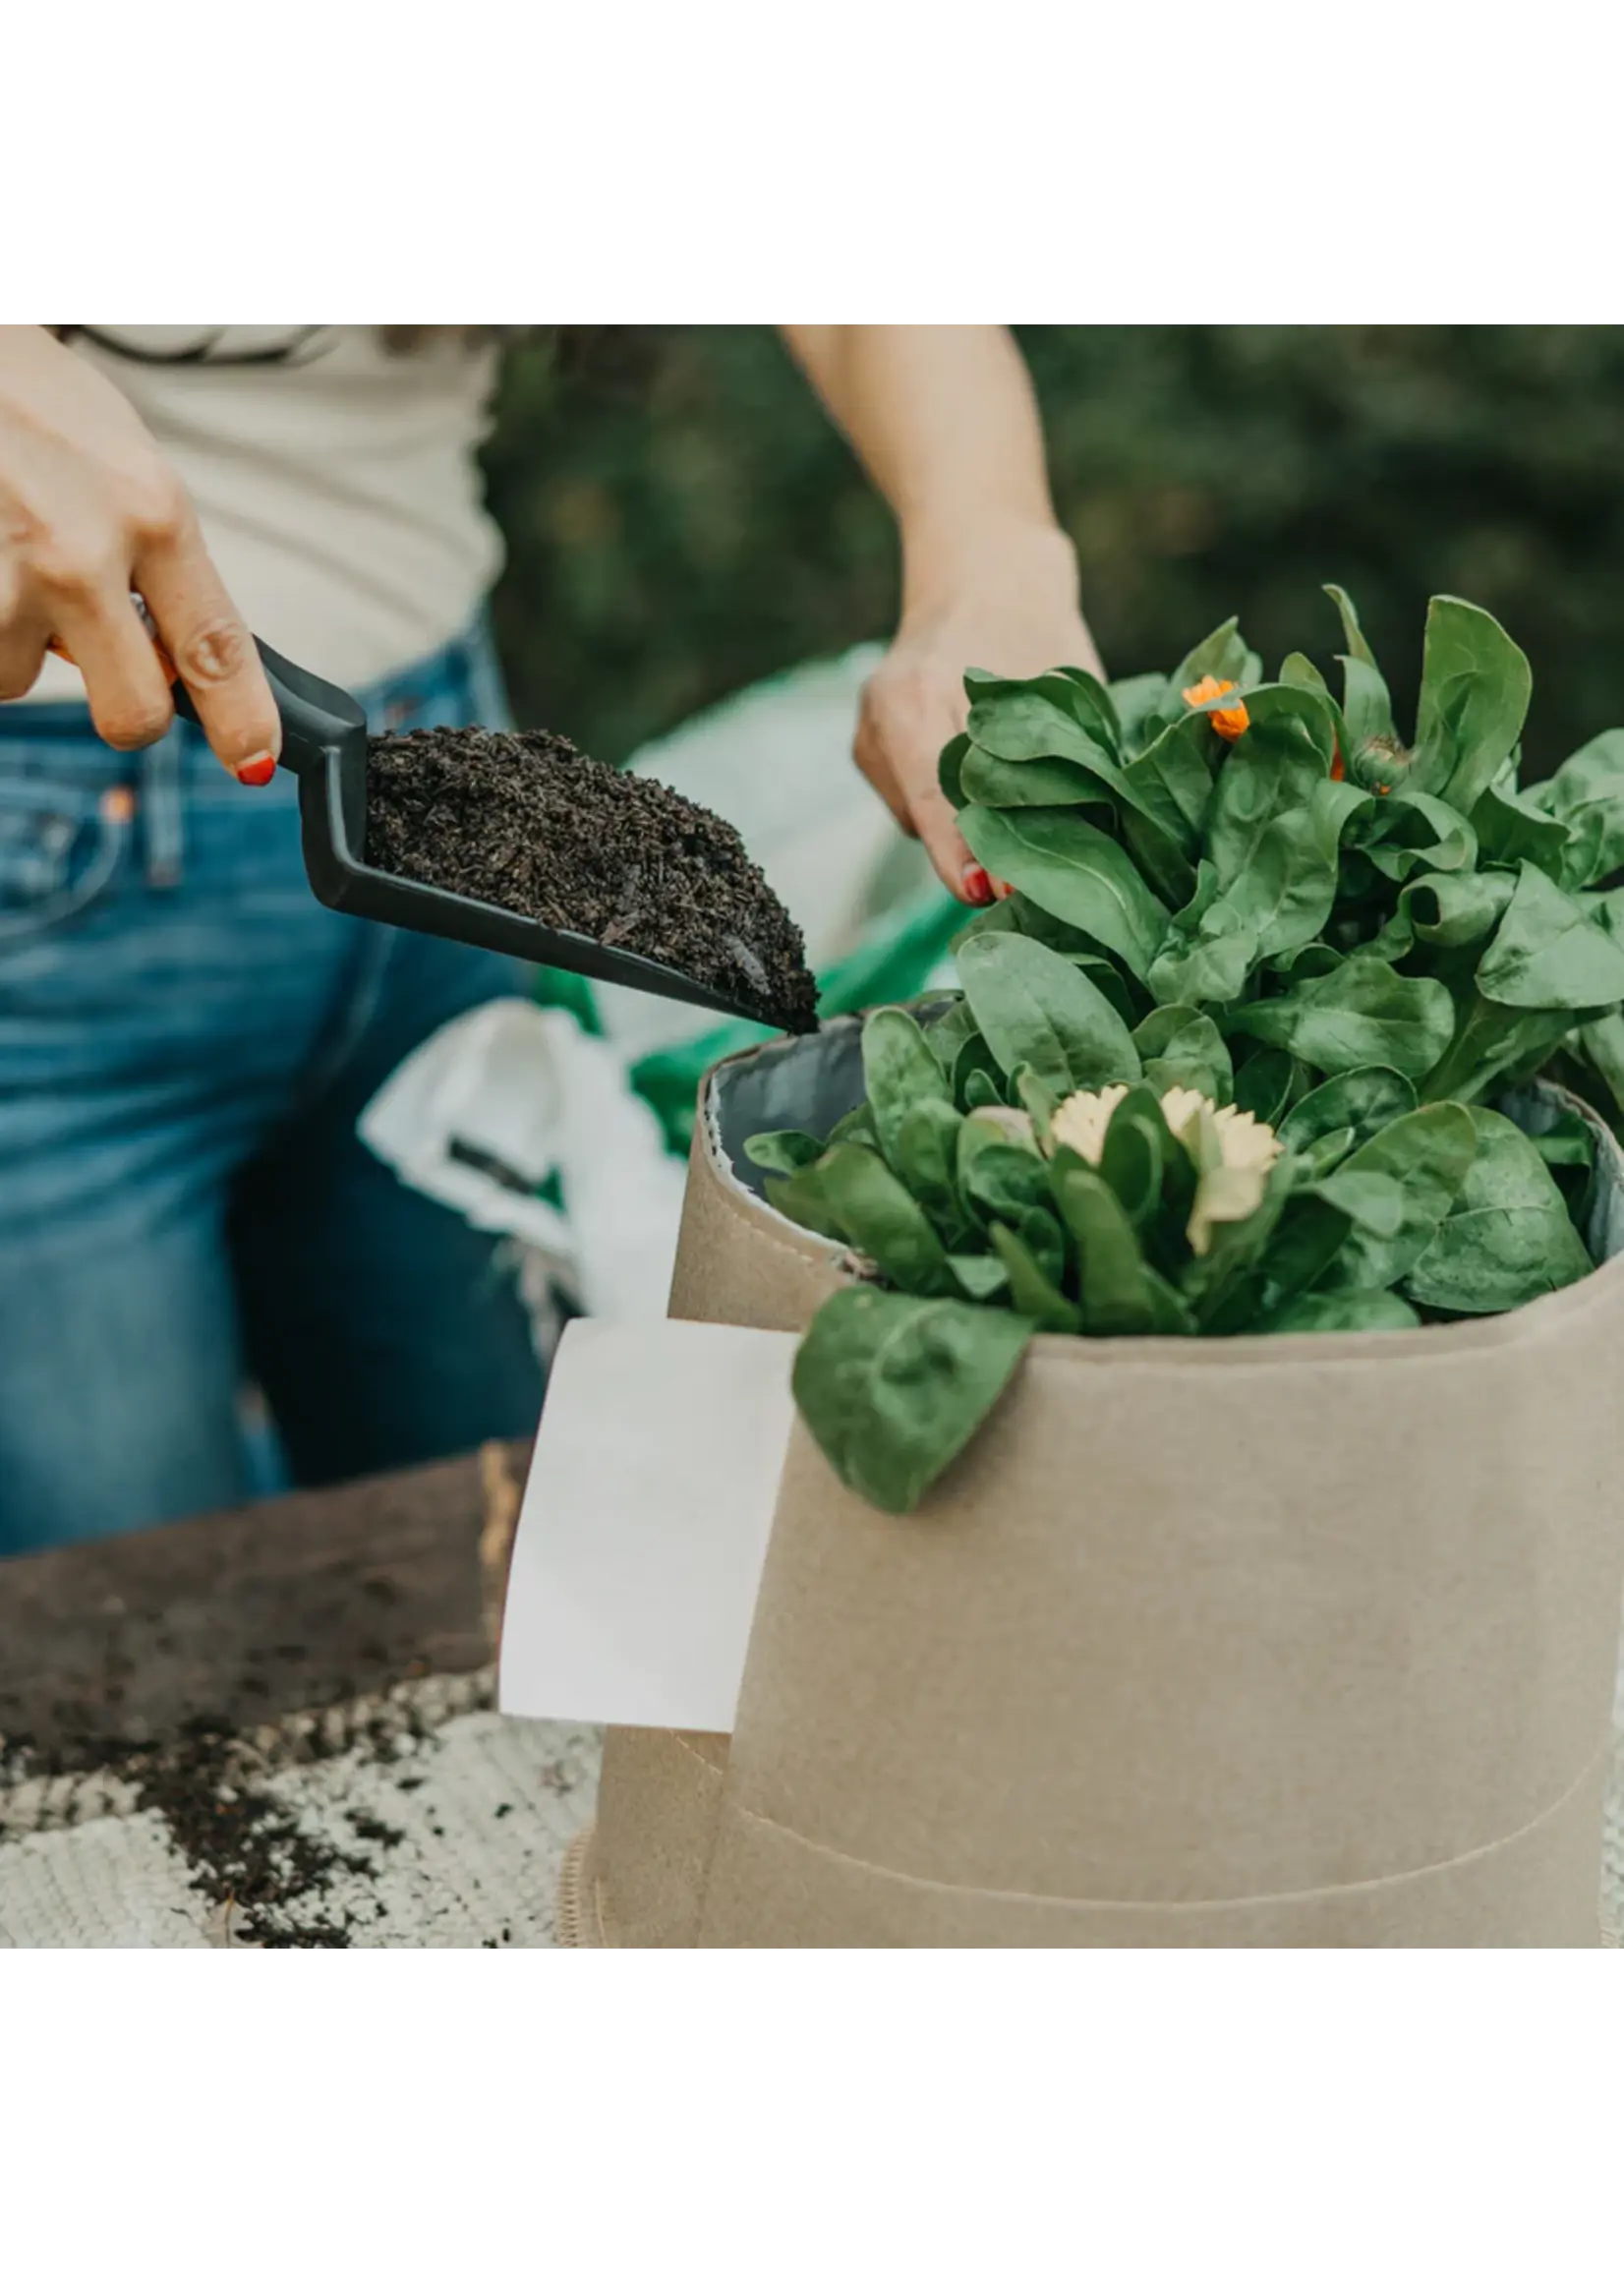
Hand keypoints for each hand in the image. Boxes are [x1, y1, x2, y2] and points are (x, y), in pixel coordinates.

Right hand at [0, 324, 280, 779]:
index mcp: (153, 514)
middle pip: (132, 711)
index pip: (218, 651)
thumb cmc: (33, 403)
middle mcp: (82, 555)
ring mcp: (7, 580)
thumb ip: (161, 563)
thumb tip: (178, 655)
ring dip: (20, 640)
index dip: (243, 721)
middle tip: (110, 664)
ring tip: (13, 561)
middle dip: (127, 705)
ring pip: (23, 678)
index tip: (254, 759)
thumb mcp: (128, 470)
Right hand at [855, 517, 1103, 902]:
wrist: (984, 570)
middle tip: (1026, 884)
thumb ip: (1055, 760)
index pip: (937, 799)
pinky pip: (912, 805)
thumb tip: (1078, 848)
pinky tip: (979, 791)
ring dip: (965, 830)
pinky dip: (949, 811)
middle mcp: (880, 718)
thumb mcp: (1058, 689)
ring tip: (1014, 815)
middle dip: (975, 854)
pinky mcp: (868, 749)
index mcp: (919, 696)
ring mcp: (867, 735)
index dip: (966, 855)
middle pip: (926, 819)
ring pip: (919, 818)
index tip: (990, 894)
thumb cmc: (1036, 625)